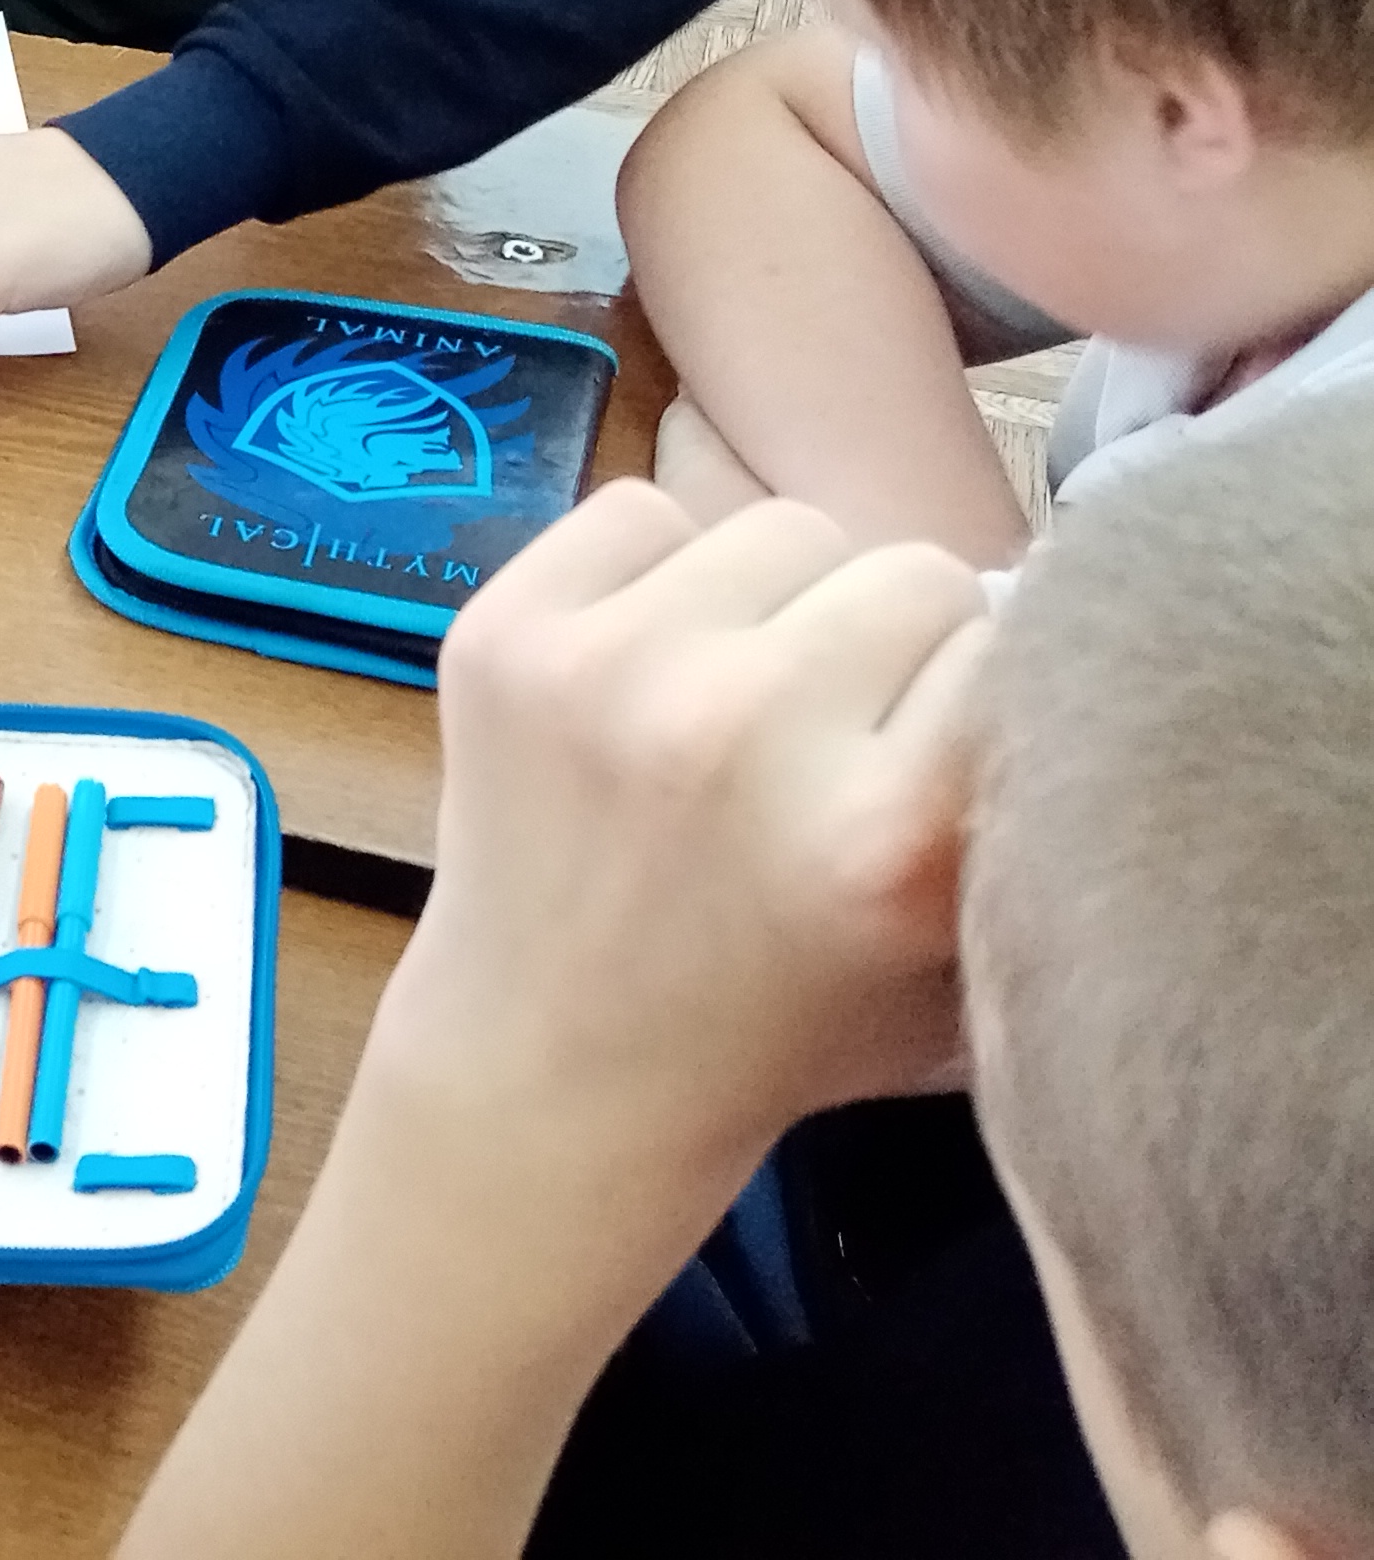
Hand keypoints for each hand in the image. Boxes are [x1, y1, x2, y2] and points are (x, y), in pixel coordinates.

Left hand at [373, 482, 993, 1221]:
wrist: (553, 1067)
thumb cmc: (781, 1022)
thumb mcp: (966, 962)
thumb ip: (1027, 805)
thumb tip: (1071, 626)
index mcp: (891, 834)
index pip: (1013, 640)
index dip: (987, 691)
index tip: (945, 747)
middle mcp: (749, 725)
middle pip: (913, 569)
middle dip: (896, 645)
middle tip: (844, 733)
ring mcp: (610, 668)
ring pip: (784, 525)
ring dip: (782, 603)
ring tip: (742, 704)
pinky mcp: (506, 632)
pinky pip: (641, 511)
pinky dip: (656, 577)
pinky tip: (643, 676)